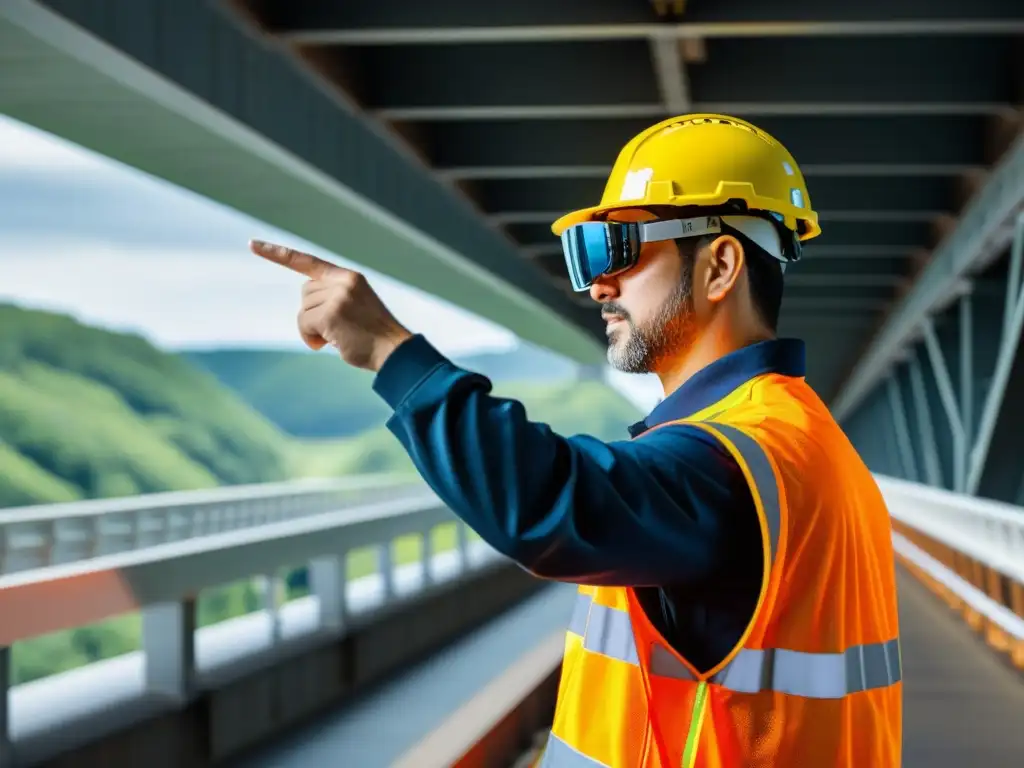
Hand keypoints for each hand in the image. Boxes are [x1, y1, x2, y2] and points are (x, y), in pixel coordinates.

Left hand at [250, 239, 412, 370]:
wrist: (394, 351)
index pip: (307, 261)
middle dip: (312, 314)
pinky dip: (310, 338)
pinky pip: (303, 324)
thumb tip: (307, 312)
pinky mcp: (330, 314)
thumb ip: (333, 299)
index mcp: (349, 277)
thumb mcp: (355, 307)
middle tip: (334, 330)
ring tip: (337, 338)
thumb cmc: (373, 336)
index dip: (278, 254)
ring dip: (313, 329)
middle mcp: (343, 281)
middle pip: (304, 293)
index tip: (253, 244)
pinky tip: (328, 345)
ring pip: (302, 310)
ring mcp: (337, 297)